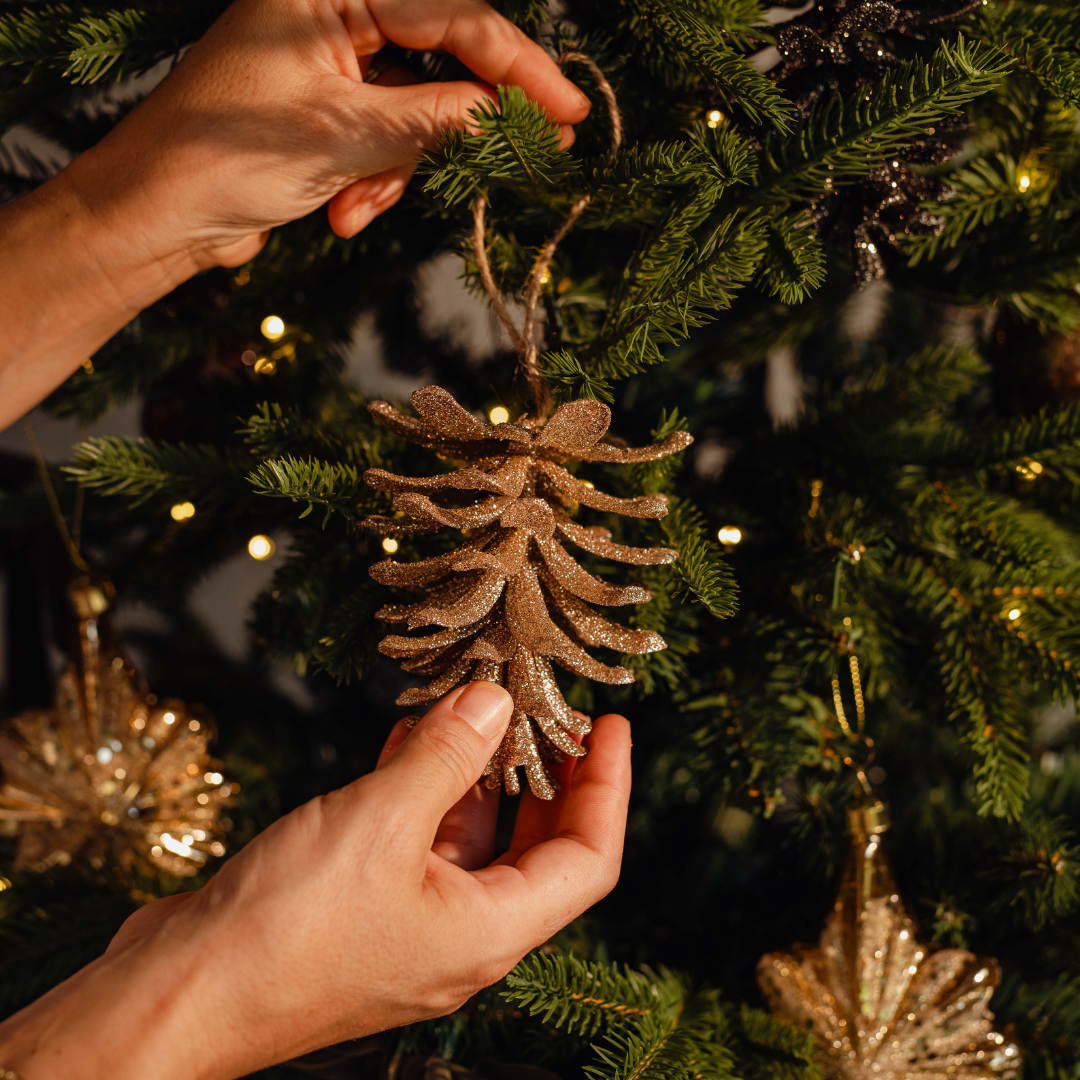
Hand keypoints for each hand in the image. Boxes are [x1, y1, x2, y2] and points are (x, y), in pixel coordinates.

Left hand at [0, 0, 588, 423]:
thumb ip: (436, 119)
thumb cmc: (225, 157)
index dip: (517, 66)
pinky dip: (375, 181)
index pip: (450, 15)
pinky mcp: (327, 108)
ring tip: (358, 205)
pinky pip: (386, 138)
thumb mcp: (344, 136)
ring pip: (416, 108)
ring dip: (399, 169)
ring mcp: (330, 62)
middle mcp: (331, 12)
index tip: (568, 110)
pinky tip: (342, 213)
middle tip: (527, 154)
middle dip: (462, 120)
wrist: (156, 216)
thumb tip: (511, 117)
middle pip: (439, 55)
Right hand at [0, 683, 630, 1079]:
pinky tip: (406, 740)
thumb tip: (496, 701)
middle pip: (535, 850)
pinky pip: (414, 841)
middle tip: (553, 714)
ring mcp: (410, 923)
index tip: (610, 724)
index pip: (587, 860)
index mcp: (489, 931)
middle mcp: (460, 934)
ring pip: (470, 840)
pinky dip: (421, 789)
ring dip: (477, 775)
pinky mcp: (362, 909)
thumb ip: (446, 757)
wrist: (177, 996)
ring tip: (480, 709)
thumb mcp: (380, 822)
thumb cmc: (285, 929)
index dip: (609, 788)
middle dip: (551, 779)